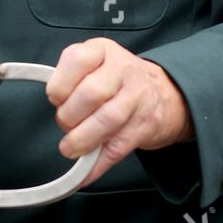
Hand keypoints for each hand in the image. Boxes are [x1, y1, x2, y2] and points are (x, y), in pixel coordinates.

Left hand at [47, 39, 192, 186]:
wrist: (167, 94)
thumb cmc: (118, 80)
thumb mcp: (94, 64)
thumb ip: (71, 78)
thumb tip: (55, 105)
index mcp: (102, 50)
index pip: (76, 60)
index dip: (59, 85)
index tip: (55, 99)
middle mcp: (123, 69)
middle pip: (90, 94)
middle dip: (69, 116)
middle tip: (65, 124)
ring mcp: (138, 97)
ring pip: (106, 120)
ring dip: (82, 140)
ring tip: (70, 148)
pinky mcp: (146, 125)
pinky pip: (117, 148)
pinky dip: (97, 164)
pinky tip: (85, 171)